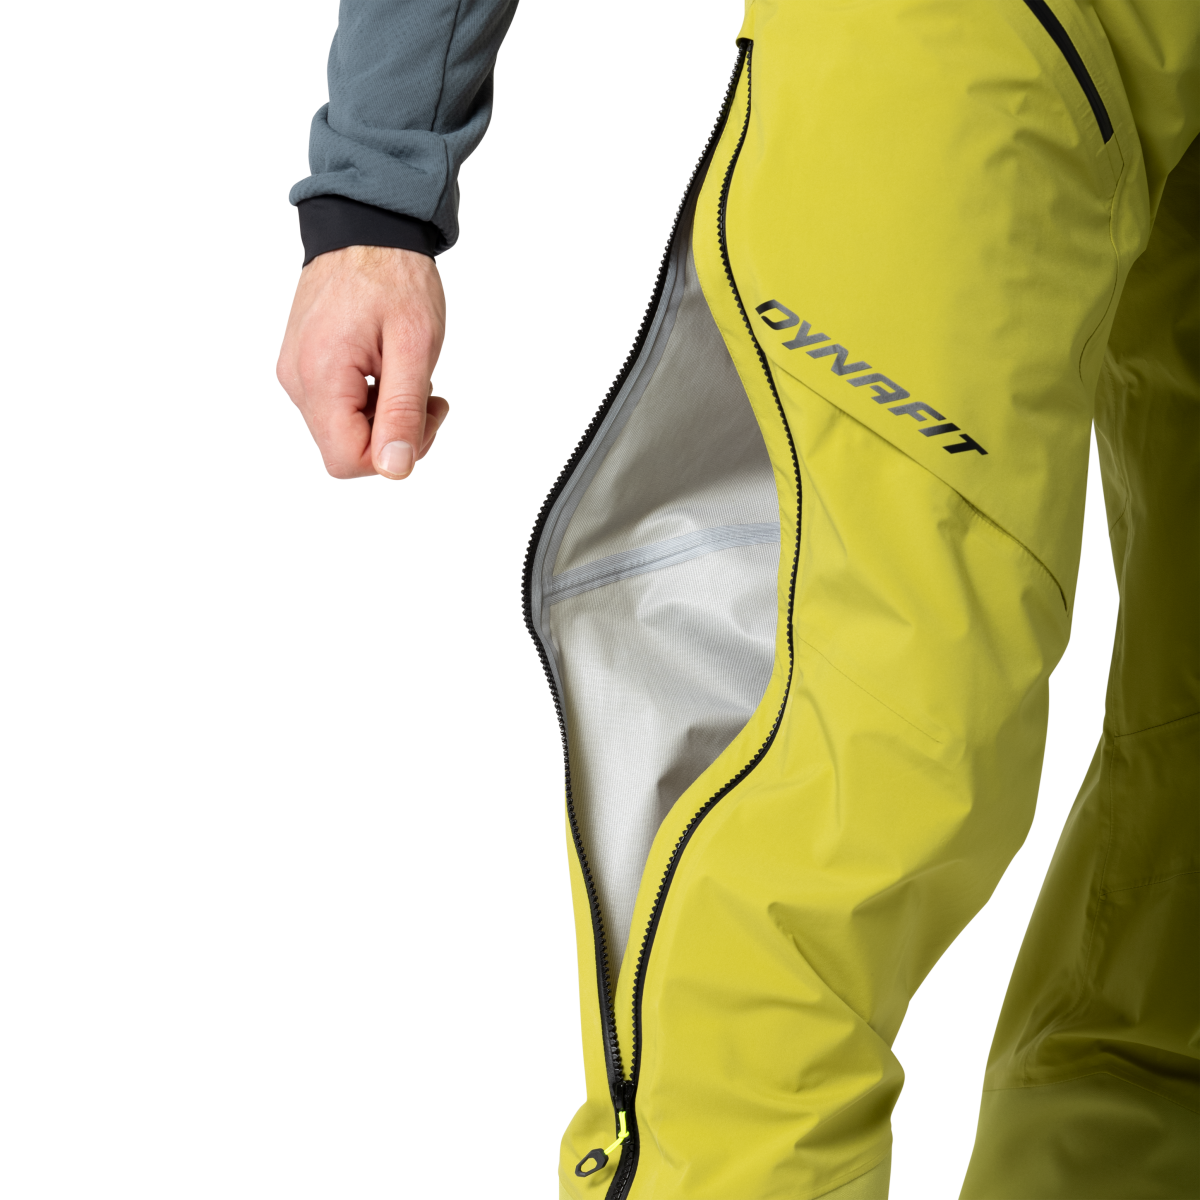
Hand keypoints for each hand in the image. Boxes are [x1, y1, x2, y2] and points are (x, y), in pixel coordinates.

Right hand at [277, 245, 449, 479]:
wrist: (367, 225)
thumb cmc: (396, 277)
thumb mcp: (415, 345)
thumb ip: (404, 410)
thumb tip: (395, 469)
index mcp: (321, 377)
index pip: (347, 461)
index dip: (392, 455)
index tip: (424, 415)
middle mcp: (298, 381)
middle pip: (345, 450)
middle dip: (394, 435)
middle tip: (428, 396)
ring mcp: (296, 374)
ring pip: (343, 431)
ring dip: (384, 417)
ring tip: (408, 375)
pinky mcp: (303, 366)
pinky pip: (338, 407)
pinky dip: (370, 400)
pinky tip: (388, 369)